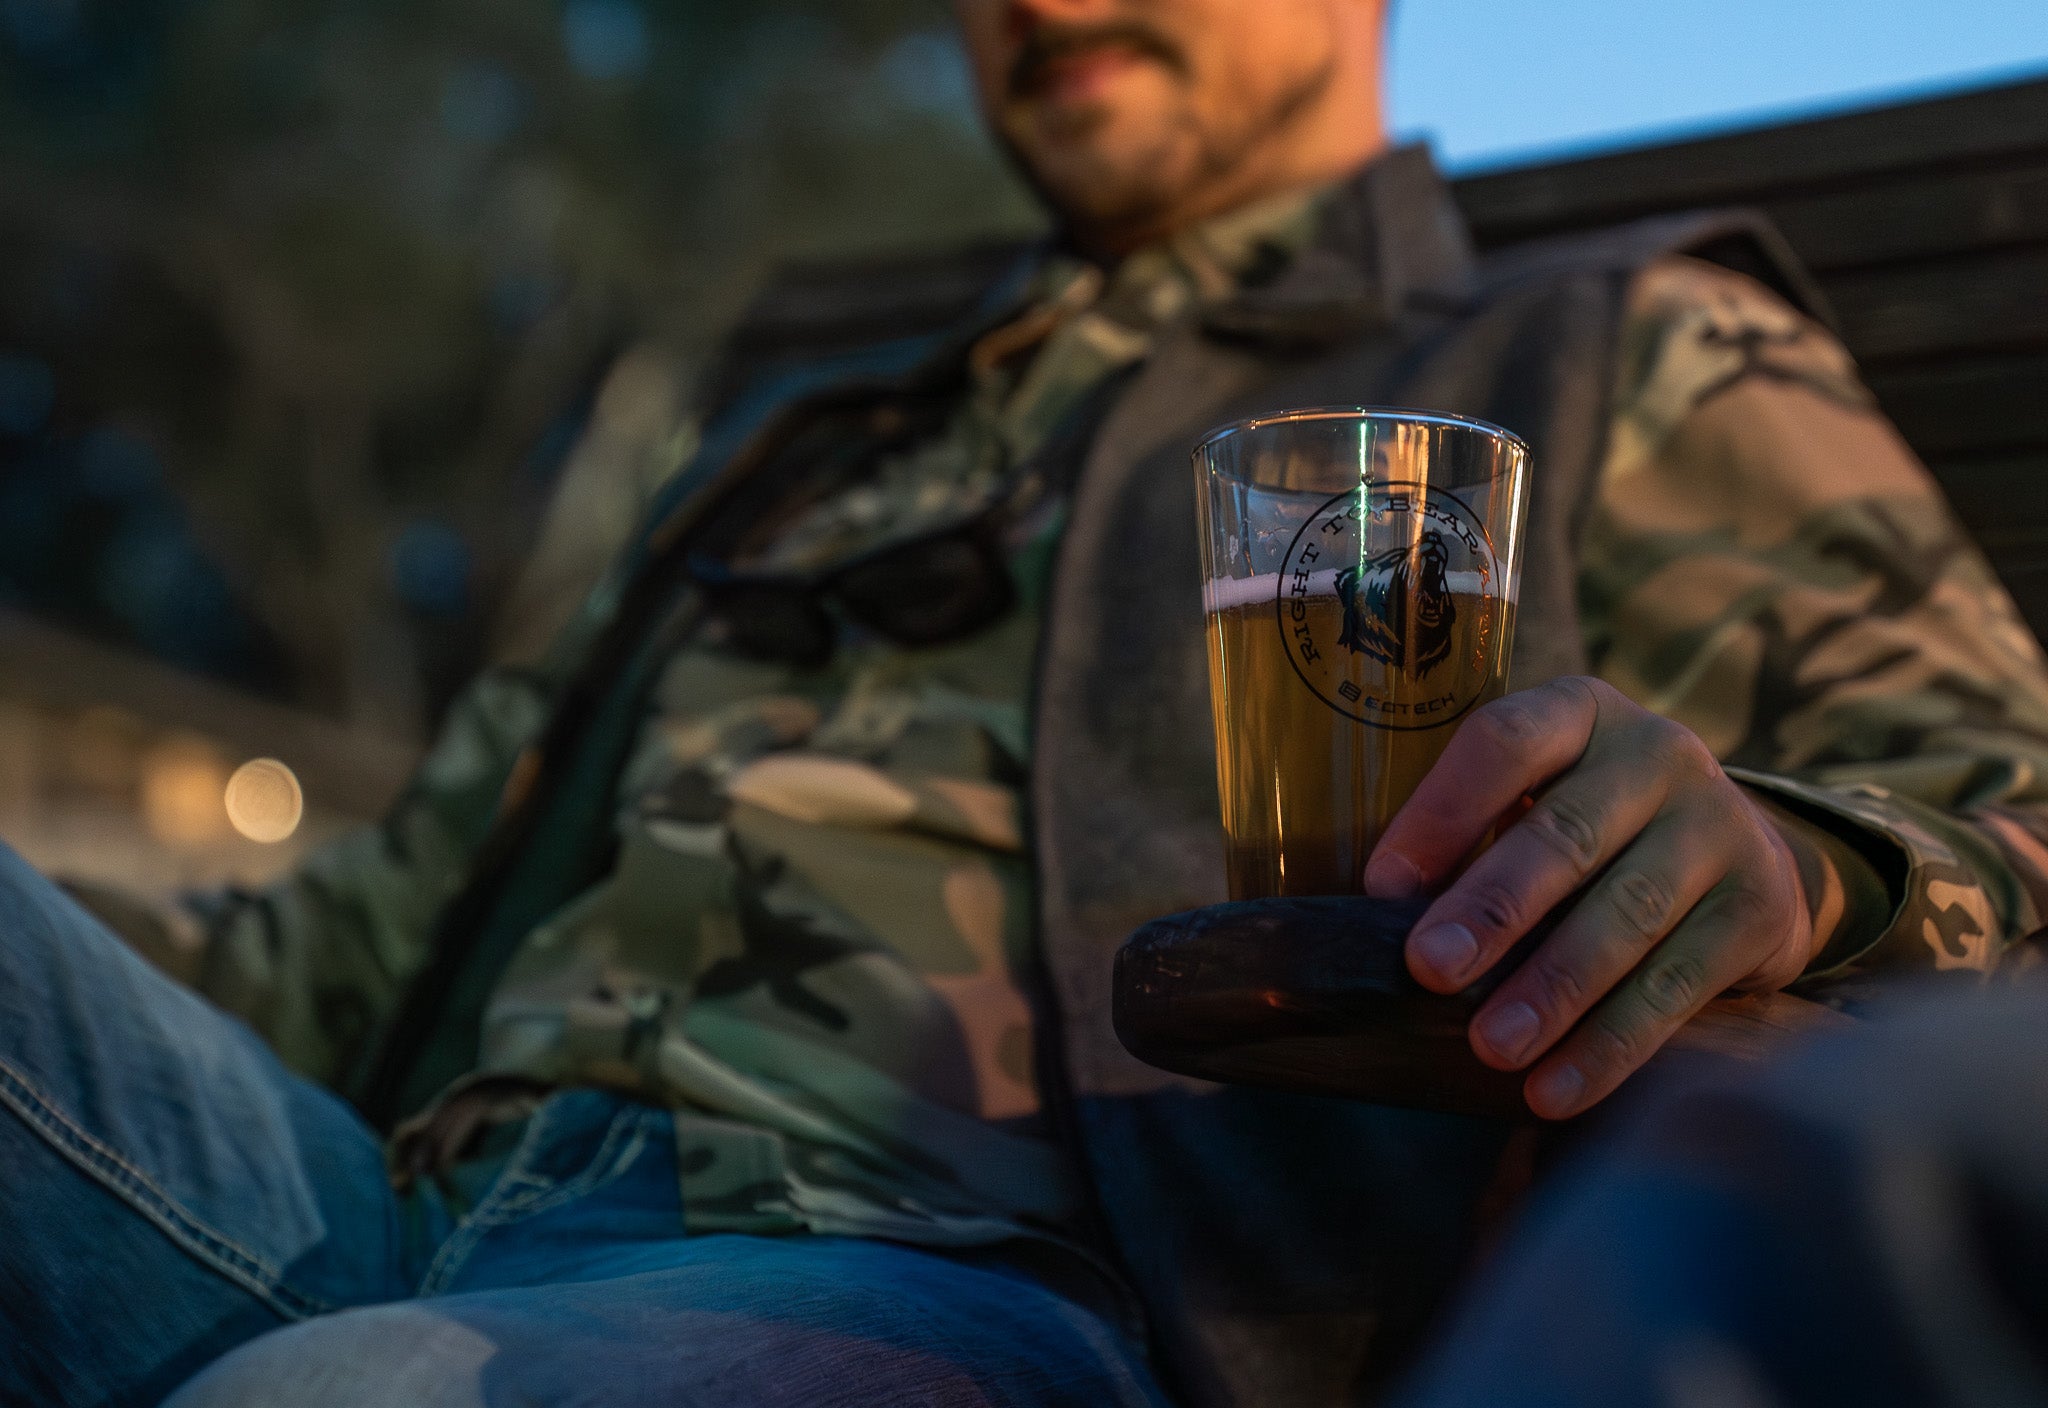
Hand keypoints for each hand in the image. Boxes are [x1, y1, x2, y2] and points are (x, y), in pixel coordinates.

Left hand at [1364, 676, 1814, 1119]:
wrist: (1745, 856)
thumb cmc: (1595, 832)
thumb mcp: (1540, 800)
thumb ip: (1473, 839)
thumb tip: (1382, 916)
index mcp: (1580, 713)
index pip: (1505, 742)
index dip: (1441, 811)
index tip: (1383, 885)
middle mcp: (1658, 753)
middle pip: (1565, 834)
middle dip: (1492, 907)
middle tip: (1430, 969)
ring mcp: (1719, 825)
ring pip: (1625, 914)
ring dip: (1552, 989)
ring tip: (1492, 1046)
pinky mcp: (1759, 907)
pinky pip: (1676, 986)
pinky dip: (1610, 1044)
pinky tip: (1557, 1089)